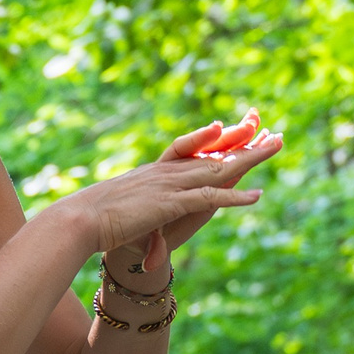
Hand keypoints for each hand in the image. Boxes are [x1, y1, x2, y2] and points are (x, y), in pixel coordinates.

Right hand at [66, 112, 281, 262]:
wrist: (77, 220)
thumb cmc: (89, 218)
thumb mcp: (118, 212)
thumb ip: (133, 217)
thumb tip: (131, 227)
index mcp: (153, 172)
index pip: (190, 151)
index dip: (213, 139)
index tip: (231, 127)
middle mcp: (165, 173)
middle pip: (212, 154)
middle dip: (244, 141)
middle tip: (270, 131)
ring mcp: (168, 187)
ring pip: (217, 168)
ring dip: (250, 158)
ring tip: (276, 146)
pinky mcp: (169, 204)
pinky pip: (208, 197)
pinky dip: (233, 197)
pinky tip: (256, 196)